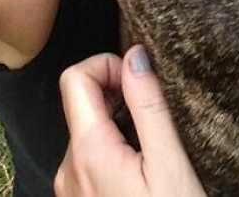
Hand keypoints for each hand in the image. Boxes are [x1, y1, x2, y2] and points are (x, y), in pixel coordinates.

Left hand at [54, 46, 206, 196]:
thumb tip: (135, 54)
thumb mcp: (169, 163)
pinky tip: (143, 172)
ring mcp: (71, 188)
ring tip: (153, 150)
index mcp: (88, 152)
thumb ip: (149, 105)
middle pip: (82, 104)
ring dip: (119, 126)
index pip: (75, 78)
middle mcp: (69, 168)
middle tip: (155, 118)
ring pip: (89, 132)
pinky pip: (90, 159)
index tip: (139, 82)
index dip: (107, 64)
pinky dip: (115, 151)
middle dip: (119, 98)